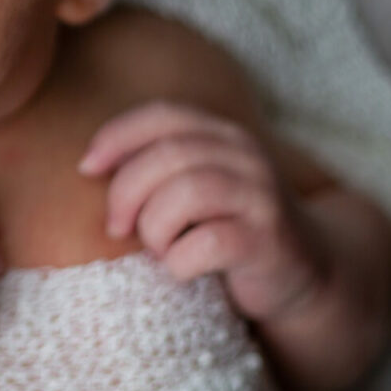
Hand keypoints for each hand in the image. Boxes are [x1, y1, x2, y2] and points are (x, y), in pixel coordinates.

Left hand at [80, 101, 326, 322]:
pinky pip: (207, 244)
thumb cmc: (227, 228)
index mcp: (223, 135)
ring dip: (154, 228)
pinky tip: (181, 268)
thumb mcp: (194, 186)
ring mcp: (262, 198)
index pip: (162, 115)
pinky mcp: (269, 242)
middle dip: (126, 193)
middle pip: (167, 156)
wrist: (305, 276)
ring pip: (186, 194)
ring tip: (157, 248)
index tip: (86, 168)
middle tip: (117, 227)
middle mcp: (247, 157)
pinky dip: (179, 260)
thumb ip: (156, 165)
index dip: (116, 136)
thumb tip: (89, 164)